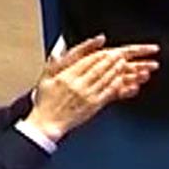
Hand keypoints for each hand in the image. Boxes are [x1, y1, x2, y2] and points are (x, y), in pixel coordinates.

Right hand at [29, 40, 158, 138]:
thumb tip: (60, 47)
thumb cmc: (45, 101)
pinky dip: (116, 85)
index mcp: (66, 77)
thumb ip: (54, 61)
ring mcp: (87, 95)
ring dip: (117, 70)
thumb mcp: (45, 77)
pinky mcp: (93, 105)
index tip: (106, 47)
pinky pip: (108, 92)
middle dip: (111, 59)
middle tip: (121, 53)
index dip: (98, 53)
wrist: (47, 122)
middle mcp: (78, 85)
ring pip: (105, 79)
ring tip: (124, 63)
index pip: (86, 61)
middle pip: (99, 68)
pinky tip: (122, 80)